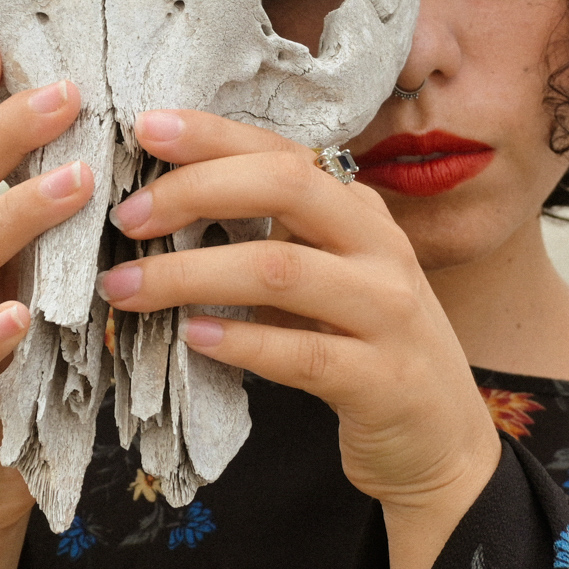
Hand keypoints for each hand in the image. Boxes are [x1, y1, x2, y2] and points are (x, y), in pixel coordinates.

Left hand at [96, 109, 500, 568]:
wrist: (442, 440)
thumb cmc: (365, 348)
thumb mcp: (329, 278)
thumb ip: (271, 239)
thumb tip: (164, 209)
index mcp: (360, 211)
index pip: (283, 151)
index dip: (214, 136)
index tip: (146, 128)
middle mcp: (380, 247)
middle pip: (285, 187)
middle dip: (195, 191)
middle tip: (127, 216)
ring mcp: (387, 312)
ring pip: (280, 269)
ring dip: (191, 274)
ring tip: (126, 288)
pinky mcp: (382, 380)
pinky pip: (301, 352)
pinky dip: (240, 341)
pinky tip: (193, 338)